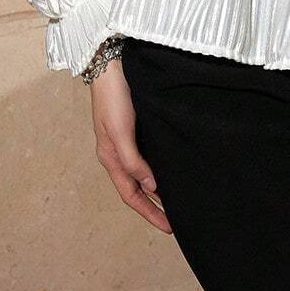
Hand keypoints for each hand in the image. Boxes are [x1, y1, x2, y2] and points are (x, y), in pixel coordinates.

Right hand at [89, 59, 172, 232]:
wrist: (110, 62)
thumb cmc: (113, 95)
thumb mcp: (120, 130)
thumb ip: (133, 159)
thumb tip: (151, 186)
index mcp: (111, 157)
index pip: (131, 195)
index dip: (150, 213)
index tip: (170, 228)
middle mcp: (118, 153)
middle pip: (137, 189)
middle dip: (155, 207)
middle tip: (177, 221)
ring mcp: (126, 141)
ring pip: (143, 174)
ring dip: (157, 189)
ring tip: (178, 201)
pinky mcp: (135, 128)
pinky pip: (148, 157)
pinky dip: (158, 169)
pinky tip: (171, 170)